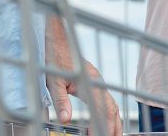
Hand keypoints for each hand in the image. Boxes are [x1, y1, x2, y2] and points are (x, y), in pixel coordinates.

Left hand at [46, 15, 122, 135]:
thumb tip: (66, 120)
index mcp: (91, 83)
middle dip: (112, 129)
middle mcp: (99, 83)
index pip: (101, 111)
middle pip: (112, 110)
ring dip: (114, 123)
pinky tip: (106, 122)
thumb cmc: (55, 58)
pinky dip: (110, 114)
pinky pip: (108, 101)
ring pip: (113, 106)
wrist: (58, 39)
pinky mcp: (95, 82)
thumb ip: (60, 100)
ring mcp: (99, 82)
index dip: (101, 128)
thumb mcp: (53, 81)